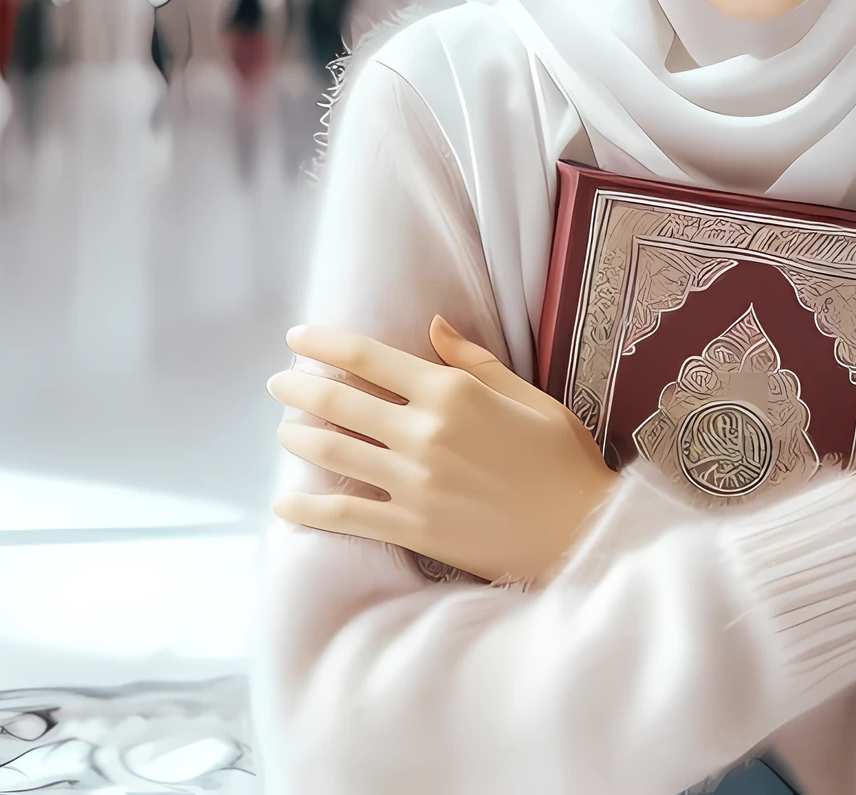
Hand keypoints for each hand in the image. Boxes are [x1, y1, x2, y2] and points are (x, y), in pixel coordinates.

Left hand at [268, 316, 617, 584]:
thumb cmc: (560, 457)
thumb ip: (475, 362)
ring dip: (298, 439)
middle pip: (340, 403)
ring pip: (334, 455)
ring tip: (283, 431)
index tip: (296, 338)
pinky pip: (345, 517)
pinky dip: (308, 511)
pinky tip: (284, 505)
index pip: (369, 359)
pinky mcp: (412, 527)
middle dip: (299, 388)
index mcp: (452, 392)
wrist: (578, 531)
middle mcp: (424, 432)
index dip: (325, 345)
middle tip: (277, 384)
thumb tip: (434, 324)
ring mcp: (414, 482)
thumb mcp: (527, 396)